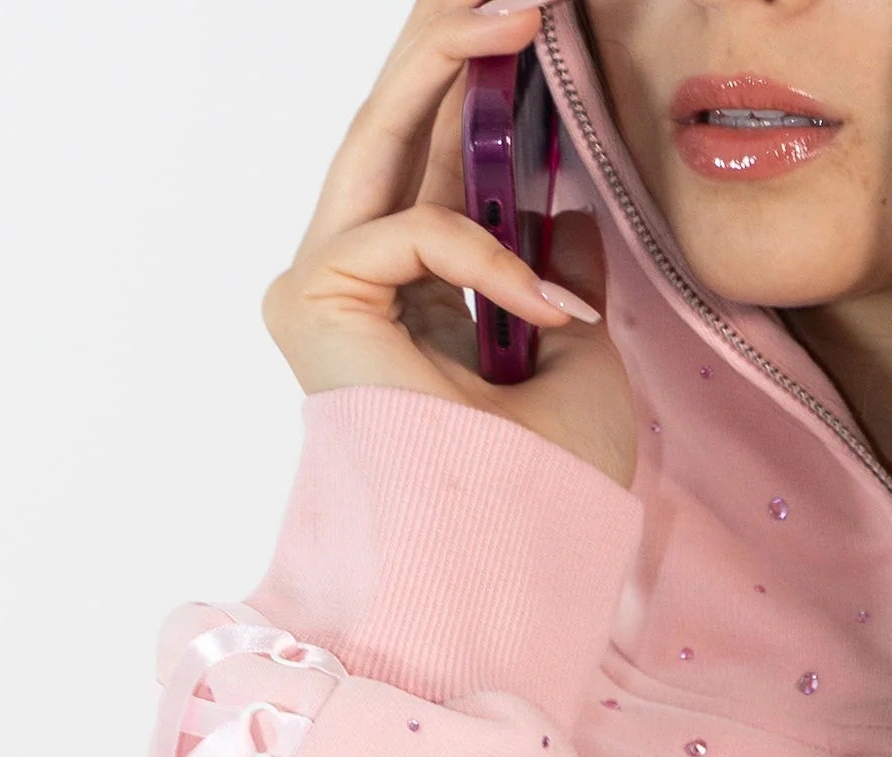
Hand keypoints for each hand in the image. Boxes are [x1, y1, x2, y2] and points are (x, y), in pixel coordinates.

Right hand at [262, 0, 636, 488]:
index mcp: (408, 300)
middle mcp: (352, 287)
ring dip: (449, 62)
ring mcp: (324, 291)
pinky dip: (490, 258)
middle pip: (391, 126)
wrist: (517, 566)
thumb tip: (559, 214)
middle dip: (443, 40)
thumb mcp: (575, 353)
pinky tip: (544, 313)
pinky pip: (415, 232)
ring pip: (382, 139)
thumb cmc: (544, 489)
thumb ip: (551, 271)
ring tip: (522, 14)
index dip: (469, 85)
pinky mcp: (316, 302)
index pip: (428, 163)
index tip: (524, 26)